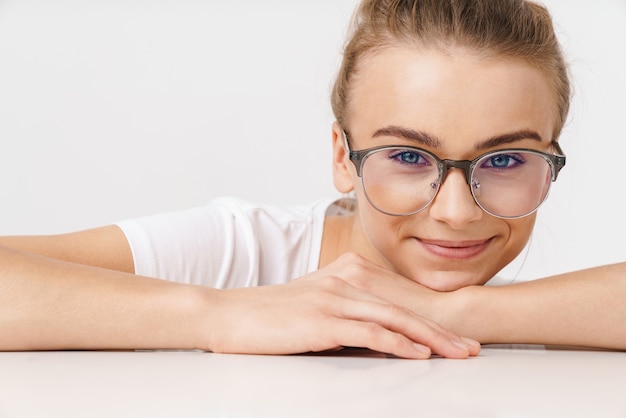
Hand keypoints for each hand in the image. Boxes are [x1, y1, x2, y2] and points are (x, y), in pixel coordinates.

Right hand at [197, 254, 479, 358]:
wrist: (227, 315)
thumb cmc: (271, 316)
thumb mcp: (316, 309)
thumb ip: (349, 318)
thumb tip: (382, 340)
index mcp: (345, 273)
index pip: (396, 298)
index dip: (428, 318)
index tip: (454, 336)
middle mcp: (344, 279)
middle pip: (403, 307)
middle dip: (441, 330)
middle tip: (470, 347)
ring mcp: (333, 296)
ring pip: (394, 317)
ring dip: (430, 338)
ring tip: (458, 354)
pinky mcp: (322, 317)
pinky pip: (369, 331)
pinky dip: (398, 342)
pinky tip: (418, 354)